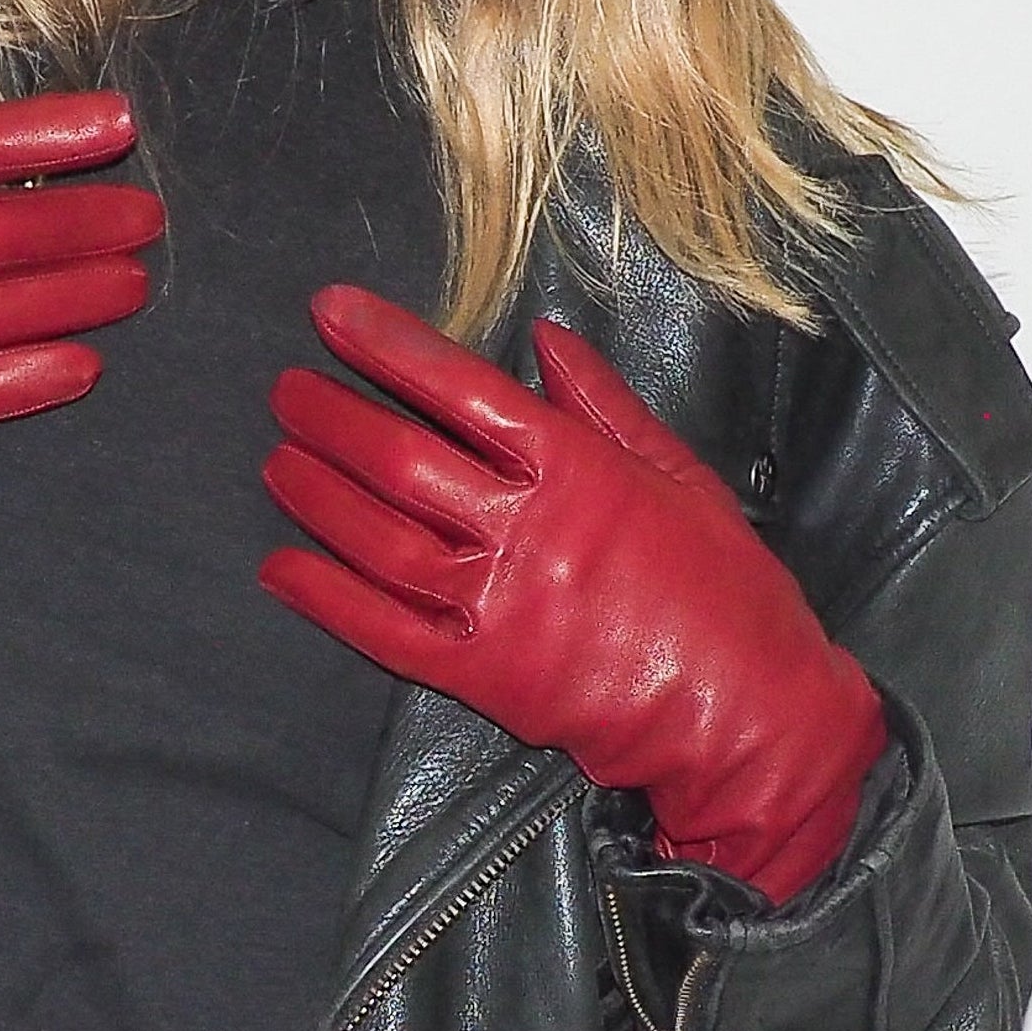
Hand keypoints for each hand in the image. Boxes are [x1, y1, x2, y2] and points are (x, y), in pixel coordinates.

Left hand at [260, 285, 885, 903]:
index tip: (330, 312)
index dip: (388, 345)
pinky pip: (385, 632)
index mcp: (575, 467)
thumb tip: (544, 336)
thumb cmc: (728, 588)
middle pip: (402, 460)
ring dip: (318, 496)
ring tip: (276, 460)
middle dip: (332, 418)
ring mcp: (498, 605)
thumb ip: (604, 403)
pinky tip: (280, 568)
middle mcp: (525, 528)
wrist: (755, 718)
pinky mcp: (483, 676)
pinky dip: (326, 599)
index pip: (460, 387)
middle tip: (285, 391)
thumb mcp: (680, 473)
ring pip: (380, 539)